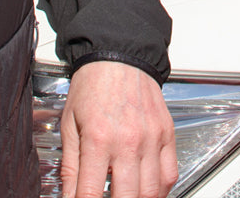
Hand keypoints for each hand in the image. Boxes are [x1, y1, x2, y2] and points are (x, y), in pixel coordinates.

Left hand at [60, 60, 177, 197]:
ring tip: (126, 196)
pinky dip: (161, 190)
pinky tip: (148, 191)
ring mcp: (151, 138)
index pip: (91, 195)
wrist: (119, 56)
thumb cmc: (92, 87)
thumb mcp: (69, 125)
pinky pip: (170, 173)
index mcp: (98, 139)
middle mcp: (128, 141)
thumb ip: (69, 168)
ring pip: (152, 192)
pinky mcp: (166, 132)